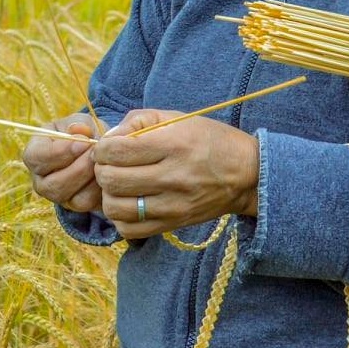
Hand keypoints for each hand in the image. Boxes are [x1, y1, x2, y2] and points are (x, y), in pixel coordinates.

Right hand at [21, 111, 106, 213]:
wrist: (95, 150)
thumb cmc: (82, 133)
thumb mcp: (80, 122)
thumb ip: (79, 124)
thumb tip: (78, 130)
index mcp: (34, 154)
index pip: (35, 158)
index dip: (59, 152)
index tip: (83, 142)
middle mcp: (40, 179)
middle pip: (53, 183)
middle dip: (79, 168)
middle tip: (97, 153)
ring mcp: (56, 196)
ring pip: (69, 196)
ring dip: (90, 178)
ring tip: (103, 161)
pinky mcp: (74, 206)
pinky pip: (86, 203)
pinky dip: (99, 189)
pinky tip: (106, 173)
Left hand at [91, 109, 258, 240]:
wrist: (247, 174)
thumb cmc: (209, 140)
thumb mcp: (177, 118)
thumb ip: (138, 120)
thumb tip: (108, 137)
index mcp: (173, 145)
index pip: (117, 151)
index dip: (102, 148)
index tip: (108, 147)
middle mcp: (172, 177)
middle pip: (111, 180)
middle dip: (101, 170)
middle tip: (110, 165)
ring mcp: (173, 205)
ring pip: (116, 208)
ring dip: (108, 195)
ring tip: (118, 185)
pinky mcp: (174, 225)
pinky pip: (130, 230)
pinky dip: (121, 218)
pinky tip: (129, 203)